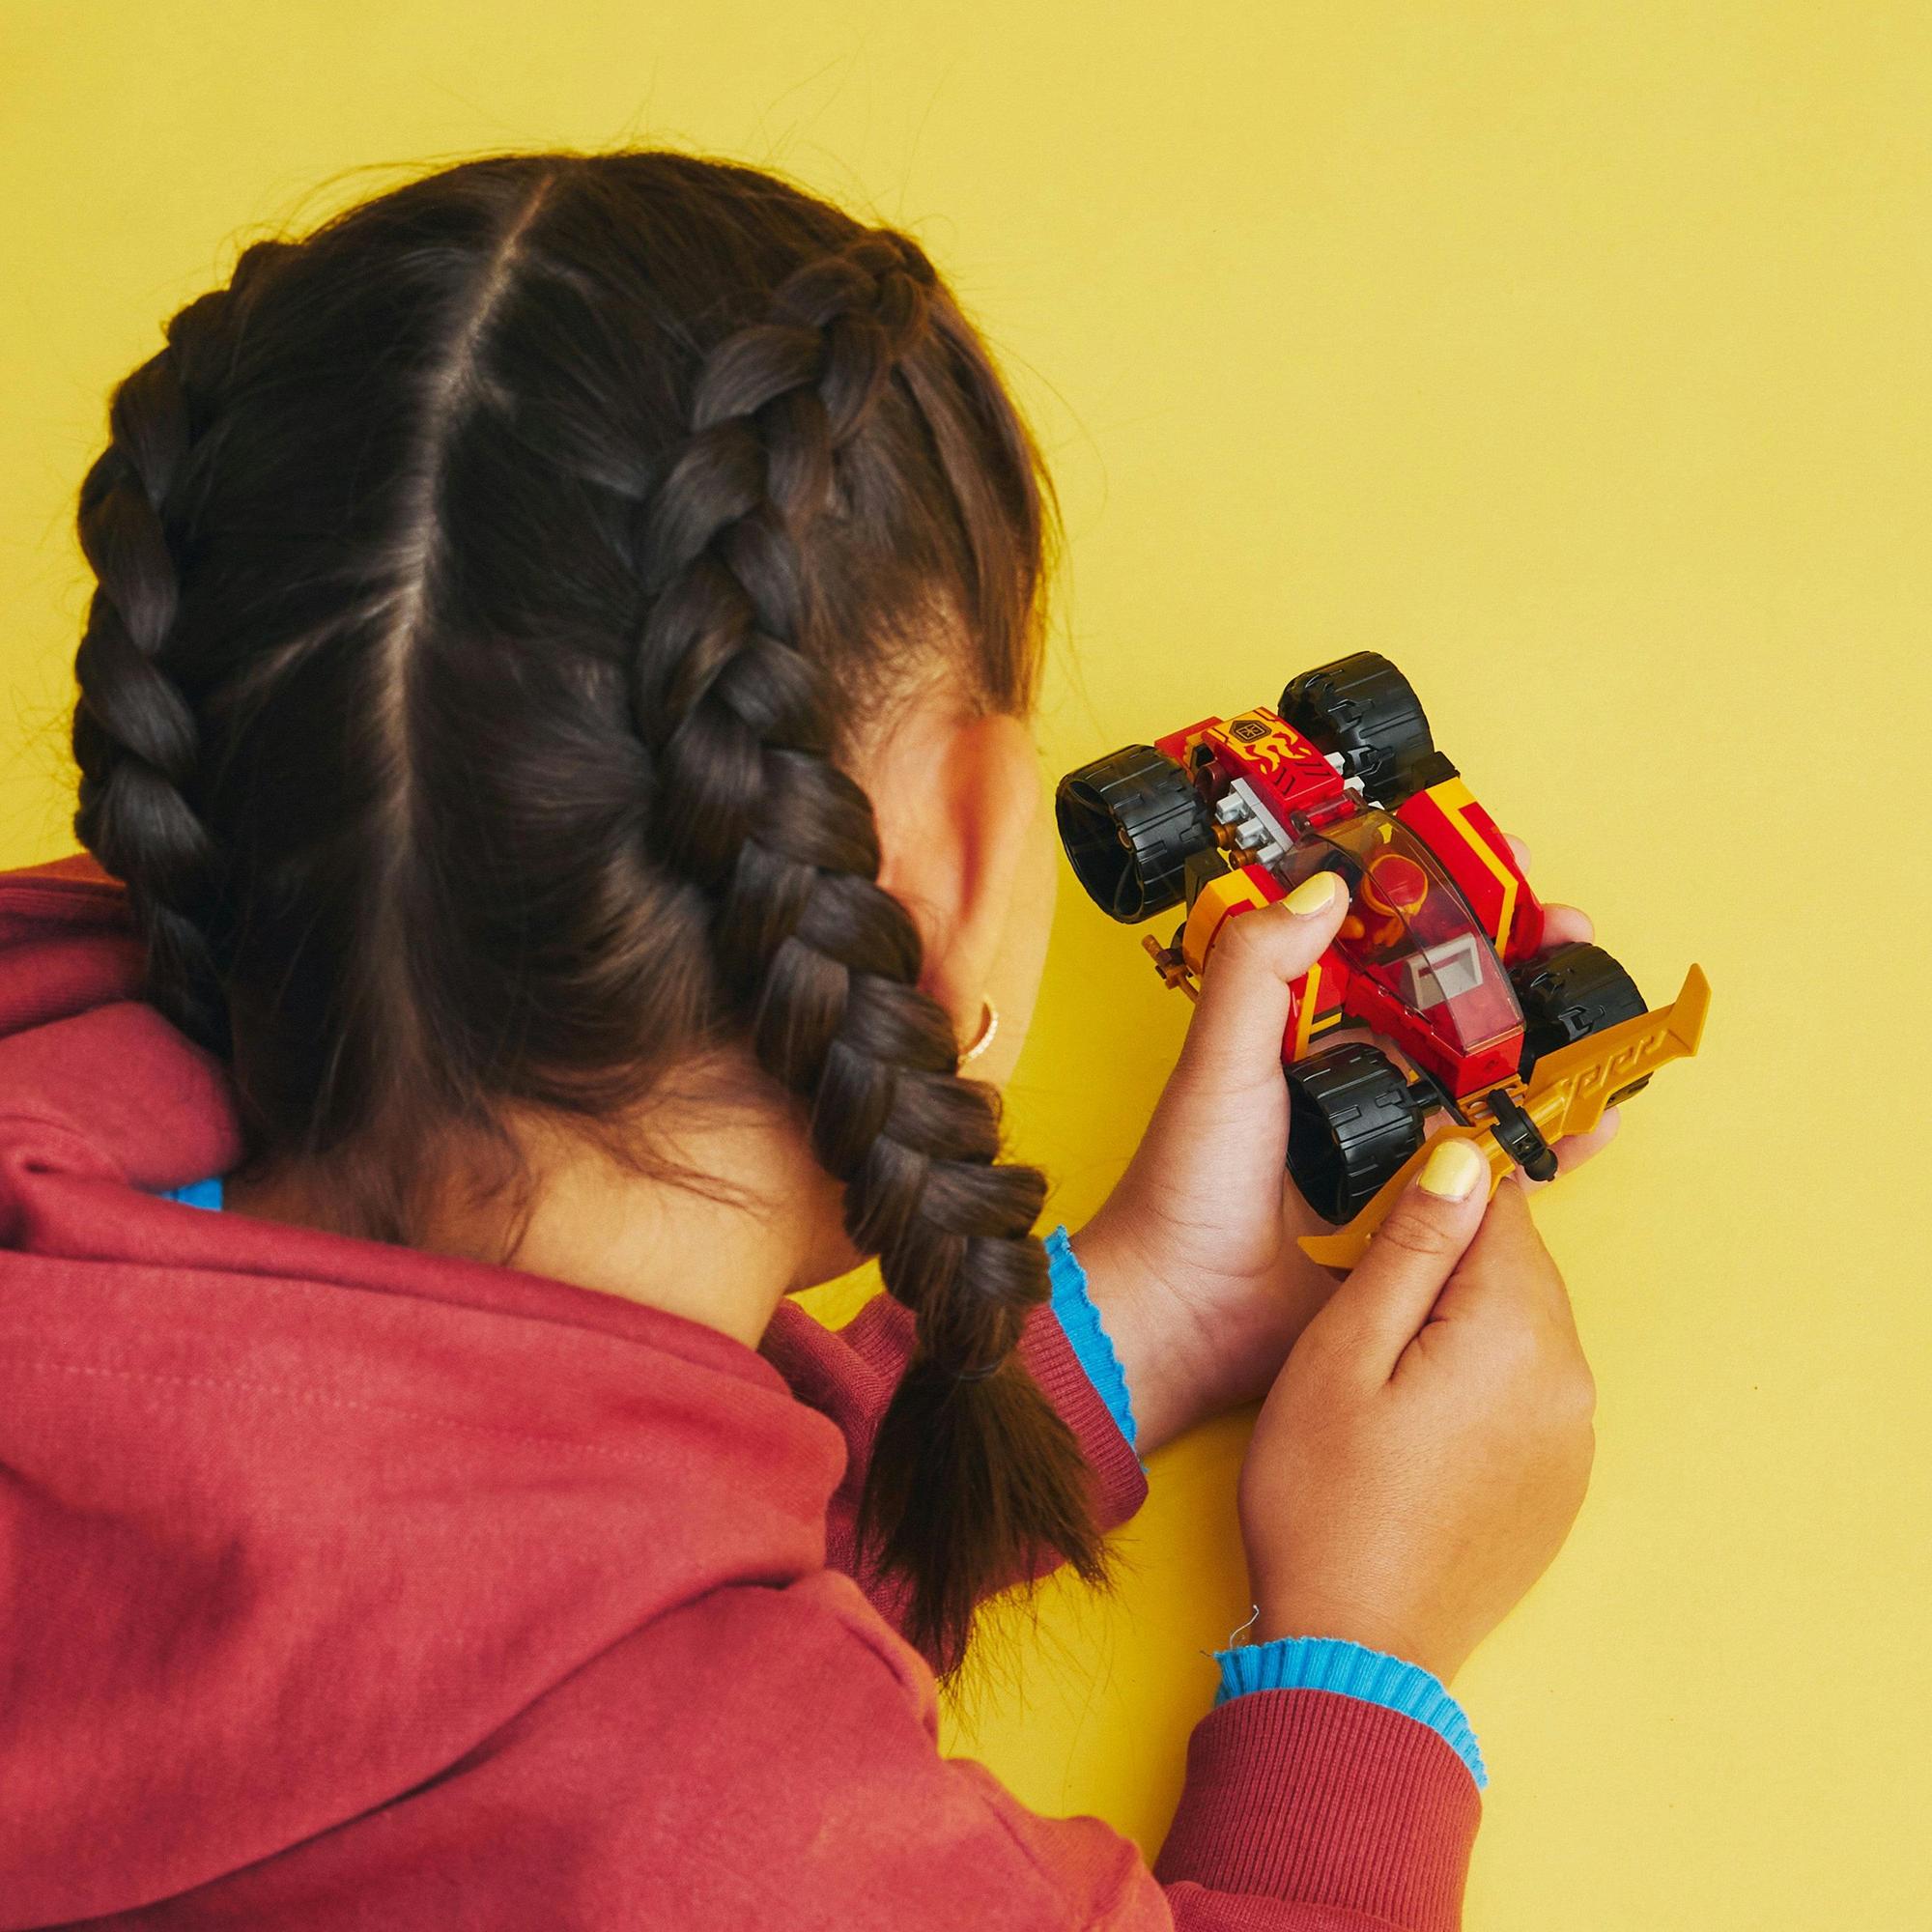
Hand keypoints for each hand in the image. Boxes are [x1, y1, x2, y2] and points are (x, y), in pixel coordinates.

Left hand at [1075, 834, 1611, 1453]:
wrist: (1185, 1317)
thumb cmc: (1184, 1187)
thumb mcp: (1219, 1063)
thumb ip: (1258, 970)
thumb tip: (1327, 885)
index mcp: (1304, 1031)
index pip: (1386, 944)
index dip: (1444, 903)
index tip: (1500, 864)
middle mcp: (1353, 1078)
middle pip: (1453, 1004)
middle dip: (1519, 965)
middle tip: (1570, 935)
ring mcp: (1392, 1145)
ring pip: (1486, 1081)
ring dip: (1547, 1048)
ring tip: (1598, 1019)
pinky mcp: (1420, 1213)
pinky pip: (1496, 1168)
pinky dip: (1547, 1144)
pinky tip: (1592, 1123)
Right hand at [1236, 1143, 1595, 1683]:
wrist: (1354, 1649)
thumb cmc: (1326, 1504)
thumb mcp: (1341, 1352)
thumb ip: (1411, 1248)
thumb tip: (1462, 1161)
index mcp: (1518, 1335)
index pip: (1499, 1207)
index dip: (1437, 1187)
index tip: (1383, 1200)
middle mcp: (1569, 1381)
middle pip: (1519, 1264)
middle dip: (1453, 1252)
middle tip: (1365, 1278)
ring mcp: (1574, 1439)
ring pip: (1525, 1324)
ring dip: (1465, 1313)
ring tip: (1383, 1353)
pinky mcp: (1560, 1482)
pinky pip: (1530, 1386)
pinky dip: (1482, 1371)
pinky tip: (1418, 1407)